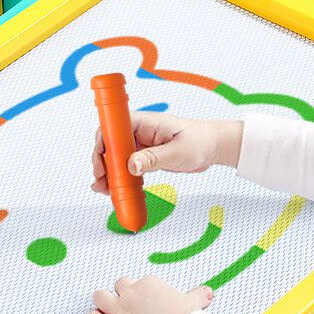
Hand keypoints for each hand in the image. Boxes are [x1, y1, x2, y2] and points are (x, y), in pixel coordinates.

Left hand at [88, 276, 213, 313]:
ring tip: (108, 312)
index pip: (135, 282)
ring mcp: (122, 311)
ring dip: (102, 303)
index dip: (138, 293)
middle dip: (120, 295)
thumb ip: (196, 296)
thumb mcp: (193, 303)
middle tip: (126, 307)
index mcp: (148, 283)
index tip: (143, 304)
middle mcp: (132, 293)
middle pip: (117, 286)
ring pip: (100, 297)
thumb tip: (208, 292)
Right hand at [91, 113, 242, 193]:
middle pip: (110, 145)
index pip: (112, 128)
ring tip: (105, 190)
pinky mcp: (145, 157)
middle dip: (102, 164)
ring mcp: (140, 145)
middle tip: (101, 182)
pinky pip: (127, 167)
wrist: (213, 147)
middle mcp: (138, 132)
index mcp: (143, 123)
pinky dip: (120, 178)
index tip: (101, 164)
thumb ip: (153, 159)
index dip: (102, 145)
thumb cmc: (199, 141)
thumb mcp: (177, 152)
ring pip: (116, 158)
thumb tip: (131, 165)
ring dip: (108, 174)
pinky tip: (116, 190)